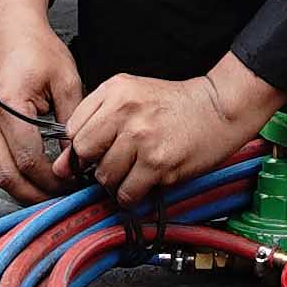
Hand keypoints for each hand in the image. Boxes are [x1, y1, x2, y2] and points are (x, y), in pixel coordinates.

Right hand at [0, 0, 88, 201]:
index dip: (53, 179)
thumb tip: (78, 154)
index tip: (74, 184)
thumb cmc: (36, 47)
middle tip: (61, 200)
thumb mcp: (65, 80)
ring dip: (23, 188)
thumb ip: (72, 120)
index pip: (30, 159)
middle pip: (7, 176)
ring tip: (51, 193)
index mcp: (11, 106)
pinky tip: (37, 176)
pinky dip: (15, 173)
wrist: (10, 28)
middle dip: (35, 195)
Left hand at [65, 53, 277, 212]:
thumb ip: (99, 117)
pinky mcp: (158, 163)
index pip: (73, 128)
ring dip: (115, 181)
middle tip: (111, 164)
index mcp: (114, 91)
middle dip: (93, 165)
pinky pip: (127, 192)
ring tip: (133, 171)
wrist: (218, 107)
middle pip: (83, 153)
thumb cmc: (176, 104)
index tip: (89, 155)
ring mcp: (141, 138)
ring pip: (104, 176)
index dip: (79, 147)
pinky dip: (131, 195)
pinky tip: (143, 183)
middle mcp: (124, 111)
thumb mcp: (132, 93)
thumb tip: (67, 158)